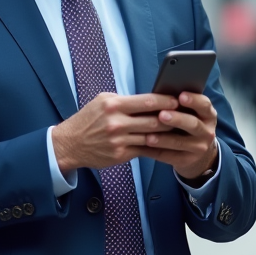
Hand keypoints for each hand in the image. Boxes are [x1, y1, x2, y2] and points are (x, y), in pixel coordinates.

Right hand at [53, 92, 179, 171]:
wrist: (69, 144)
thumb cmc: (88, 119)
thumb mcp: (103, 101)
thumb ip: (125, 100)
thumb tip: (151, 100)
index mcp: (113, 105)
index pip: (147, 101)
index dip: (166, 100)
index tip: (179, 99)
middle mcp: (116, 123)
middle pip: (153, 120)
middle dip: (172, 118)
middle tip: (186, 115)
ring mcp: (119, 140)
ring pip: (151, 137)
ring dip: (168, 134)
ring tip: (181, 130)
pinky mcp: (120, 155)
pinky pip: (144, 149)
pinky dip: (156, 146)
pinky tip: (167, 143)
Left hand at [141, 92, 218, 180]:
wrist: (196, 151)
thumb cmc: (186, 123)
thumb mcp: (190, 113)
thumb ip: (178, 105)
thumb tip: (159, 95)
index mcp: (208, 115)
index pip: (204, 105)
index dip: (194, 100)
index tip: (181, 95)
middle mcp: (207, 131)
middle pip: (193, 124)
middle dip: (177, 119)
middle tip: (162, 115)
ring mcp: (199, 148)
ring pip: (180, 143)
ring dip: (164, 140)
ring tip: (148, 137)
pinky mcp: (187, 160)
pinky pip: (170, 156)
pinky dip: (156, 152)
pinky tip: (143, 148)